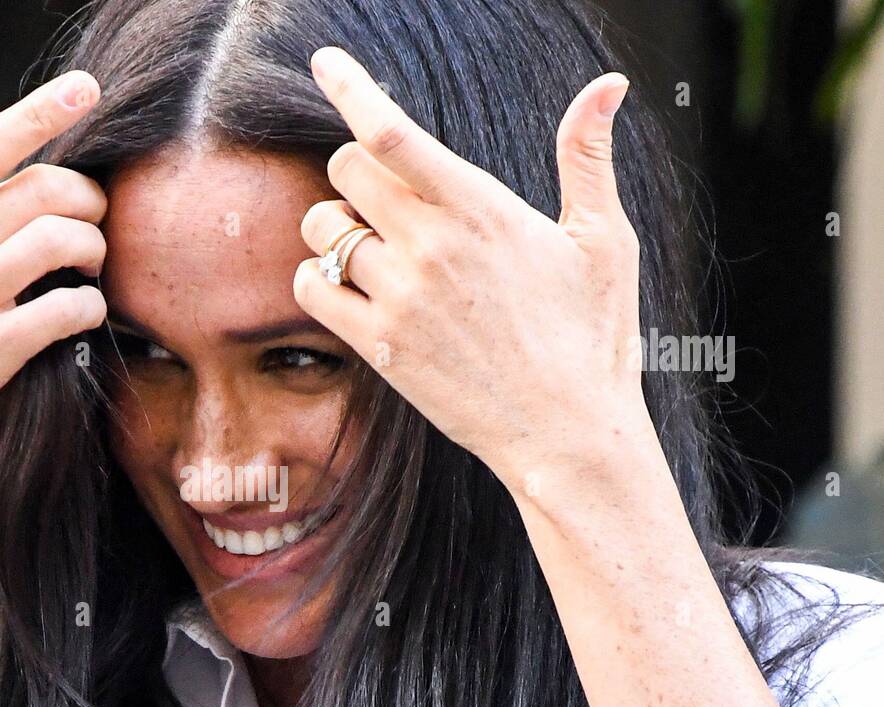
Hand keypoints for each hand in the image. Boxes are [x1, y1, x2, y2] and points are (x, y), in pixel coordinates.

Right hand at [0, 69, 108, 504]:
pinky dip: (90, 307)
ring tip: (91, 270)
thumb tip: (15, 200)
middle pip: (42, 190)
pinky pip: (67, 308)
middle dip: (88, 200)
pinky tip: (82, 316)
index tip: (86, 89)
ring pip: (61, 240)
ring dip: (95, 251)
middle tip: (95, 223)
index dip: (43, 112)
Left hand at [294, 47, 652, 492]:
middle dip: (357, 169)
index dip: (351, 88)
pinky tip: (351, 286)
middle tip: (385, 197)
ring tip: (374, 249)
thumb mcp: (603, 241)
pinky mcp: (378, 347)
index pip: (395, 133)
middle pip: (346, 169)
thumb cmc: (593, 337)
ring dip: (335, 225)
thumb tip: (610, 85)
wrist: (567, 433)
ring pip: (322, 227)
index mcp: (482, 209)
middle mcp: (432, 247)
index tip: (323, 60)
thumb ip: (587, 158)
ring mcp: (399, 299)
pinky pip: (311, 287)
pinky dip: (319, 277)